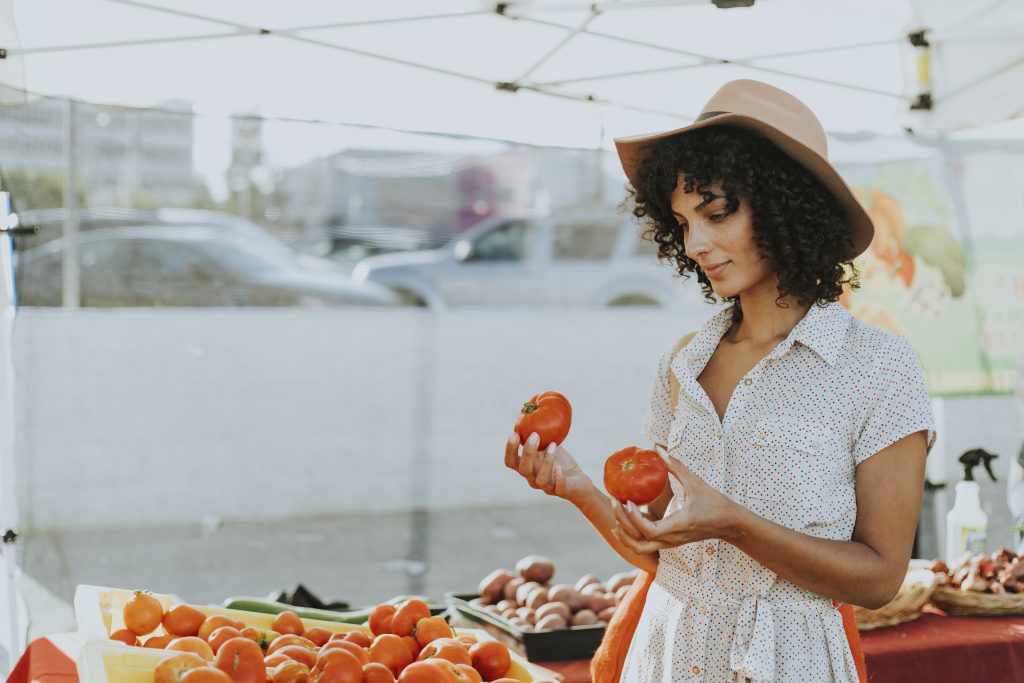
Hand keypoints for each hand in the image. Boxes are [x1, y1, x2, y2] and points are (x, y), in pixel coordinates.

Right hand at [504, 431, 592, 503]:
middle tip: (535, 435)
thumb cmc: (560, 461)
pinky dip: (559, 478)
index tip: (515, 434)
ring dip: (546, 461)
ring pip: (541, 479)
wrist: (578, 481)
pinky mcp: (563, 491)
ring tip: (553, 445)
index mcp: (527, 467)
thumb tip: (533, 409)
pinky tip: (560, 468)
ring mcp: (547, 486)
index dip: (510, 450)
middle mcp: (533, 478)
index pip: (510, 462)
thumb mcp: (548, 446)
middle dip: (527, 452)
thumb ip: (539, 435)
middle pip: (523, 469)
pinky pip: (559, 488)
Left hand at [612, 447, 737, 552]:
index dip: (635, 518)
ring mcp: (669, 543)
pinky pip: (644, 543)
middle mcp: (671, 539)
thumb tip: (658, 448)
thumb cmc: (715, 503)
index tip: (629, 501)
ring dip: (624, 532)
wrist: (730, 524)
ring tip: (617, 509)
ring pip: (639, 547)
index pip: (649, 530)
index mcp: (678, 526)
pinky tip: (623, 517)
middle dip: (622, 524)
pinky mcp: (669, 542)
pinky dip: (630, 533)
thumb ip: (676, 466)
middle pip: (638, 543)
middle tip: (616, 501)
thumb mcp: (696, 483)